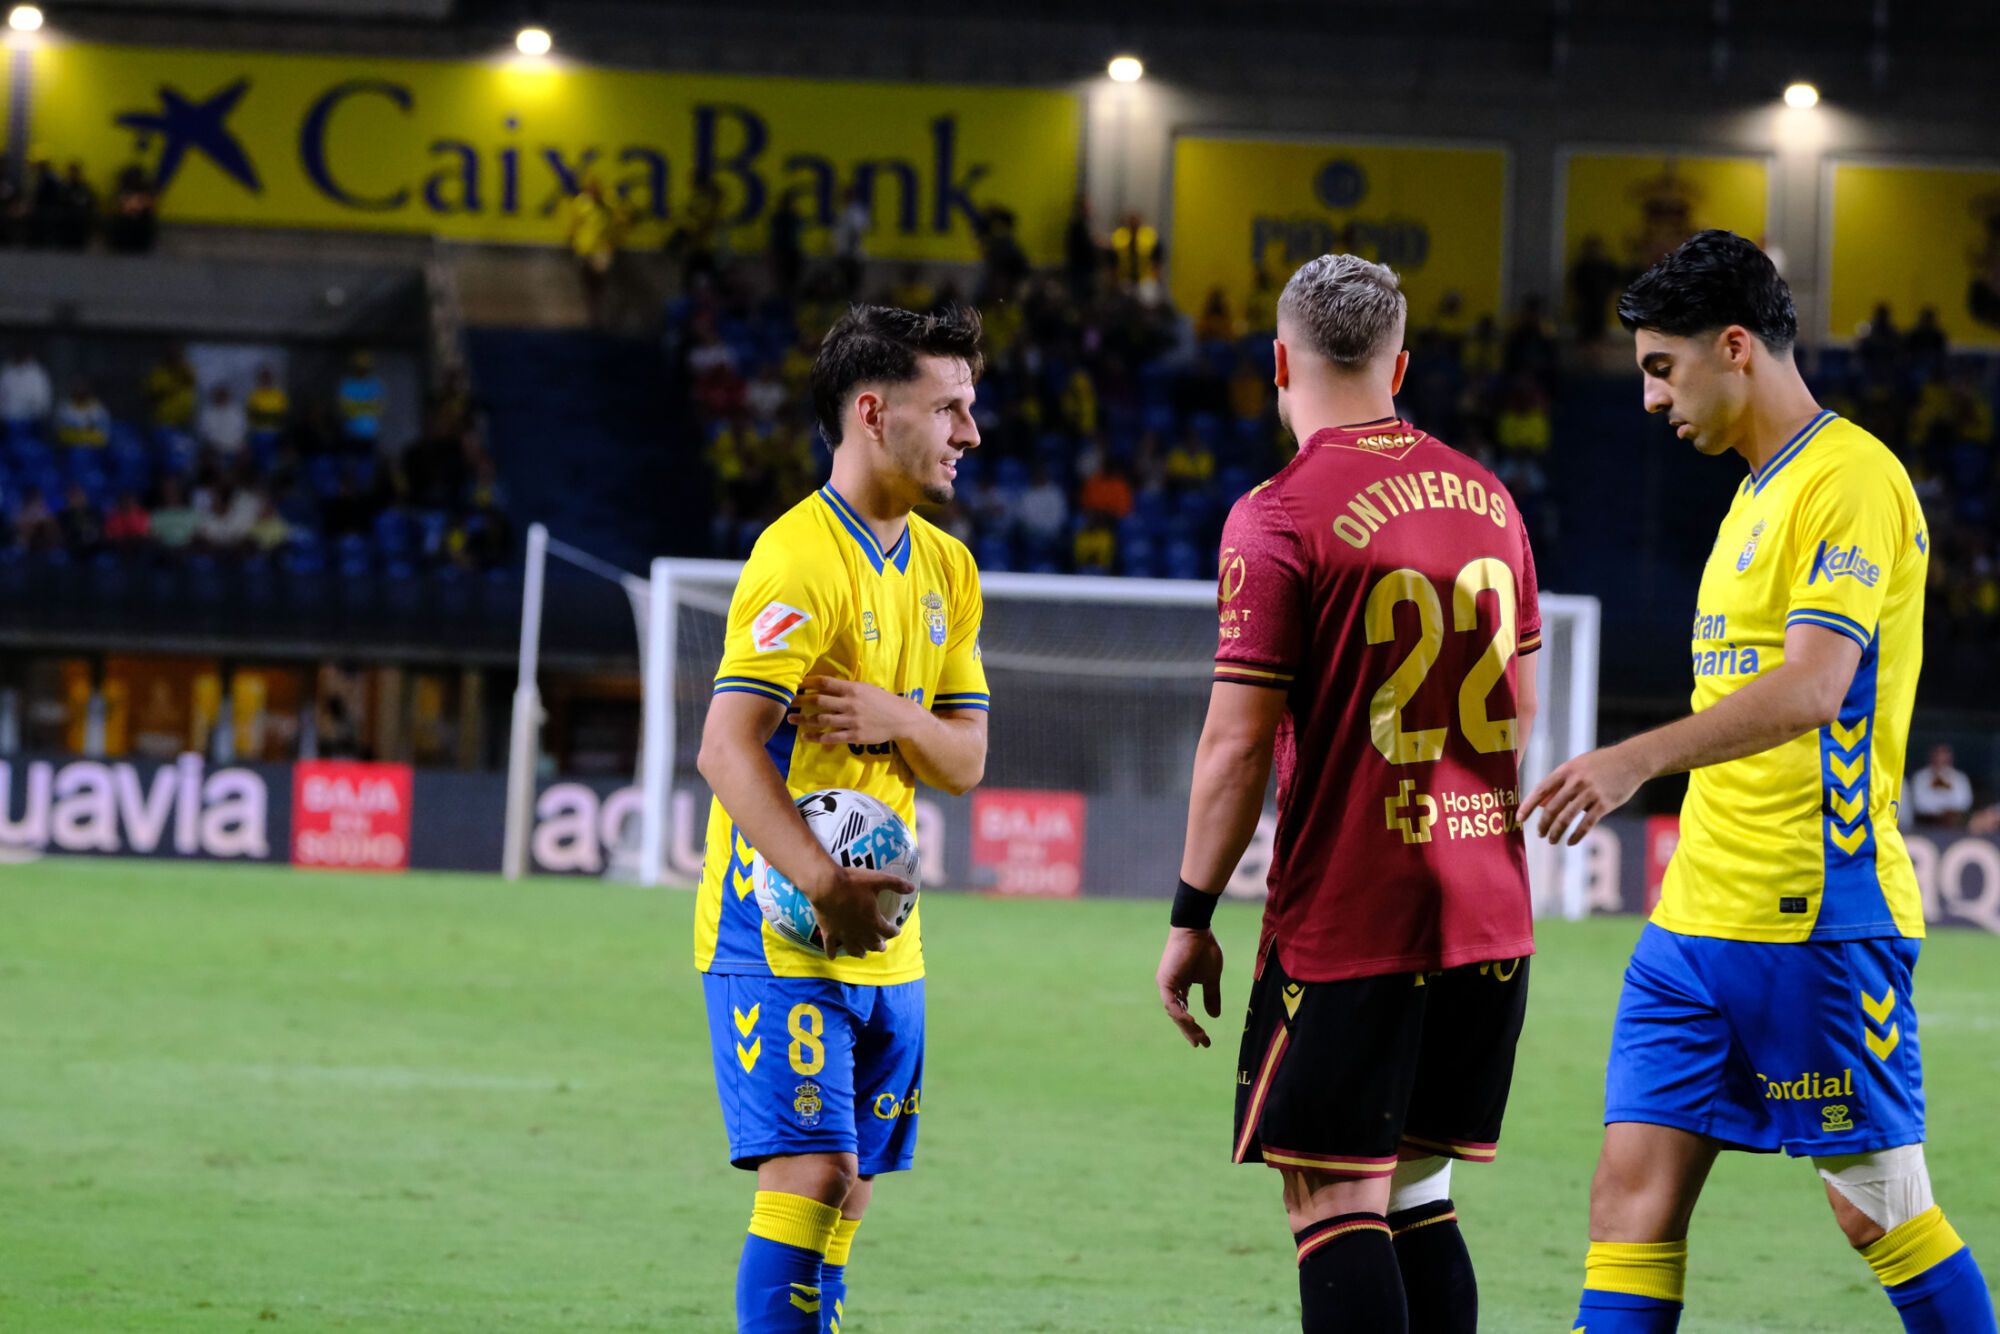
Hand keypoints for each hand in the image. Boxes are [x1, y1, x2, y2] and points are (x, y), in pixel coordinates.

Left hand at [790, 677, 917, 746]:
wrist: (901, 719)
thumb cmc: (882, 701)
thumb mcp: (866, 688)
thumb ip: (847, 688)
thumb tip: (825, 685)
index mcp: (852, 689)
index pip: (825, 683)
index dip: (808, 683)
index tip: (795, 684)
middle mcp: (850, 704)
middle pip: (818, 701)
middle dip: (800, 701)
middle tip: (786, 702)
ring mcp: (852, 721)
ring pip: (822, 720)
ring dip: (804, 720)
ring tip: (792, 720)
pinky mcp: (854, 736)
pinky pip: (831, 737)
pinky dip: (816, 737)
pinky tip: (805, 737)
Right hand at [805, 863, 904, 958]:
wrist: (825, 885)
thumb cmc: (852, 882)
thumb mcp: (877, 879)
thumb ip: (895, 884)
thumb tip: (912, 888)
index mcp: (873, 920)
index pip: (887, 931)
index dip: (893, 932)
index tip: (896, 931)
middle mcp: (860, 932)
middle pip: (872, 943)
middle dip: (879, 945)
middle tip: (882, 947)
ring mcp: (843, 934)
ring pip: (854, 949)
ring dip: (860, 952)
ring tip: (863, 955)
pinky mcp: (828, 932)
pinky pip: (830, 947)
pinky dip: (832, 953)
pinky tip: (833, 957)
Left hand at [1156, 928, 1223, 1048]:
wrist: (1197, 930)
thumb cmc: (1204, 950)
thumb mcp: (1211, 978)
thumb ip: (1211, 996)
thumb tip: (1214, 1016)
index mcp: (1180, 987)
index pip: (1185, 1012)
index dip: (1194, 1027)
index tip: (1205, 1040)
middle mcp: (1170, 988)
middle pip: (1179, 1016)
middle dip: (1190, 1031)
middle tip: (1202, 1044)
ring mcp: (1166, 985)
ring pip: (1174, 1012)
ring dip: (1187, 1025)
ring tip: (1199, 1036)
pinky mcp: (1165, 980)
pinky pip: (1171, 1002)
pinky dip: (1179, 1013)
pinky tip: (1191, 1022)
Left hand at [1518, 743, 1648, 845]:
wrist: (1631, 760)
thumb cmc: (1600, 765)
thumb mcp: (1577, 767)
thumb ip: (1559, 784)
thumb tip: (1539, 805)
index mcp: (1565, 771)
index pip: (1540, 790)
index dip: (1528, 805)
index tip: (1519, 818)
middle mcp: (1576, 781)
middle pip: (1552, 807)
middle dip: (1543, 824)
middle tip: (1540, 834)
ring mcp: (1591, 792)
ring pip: (1567, 818)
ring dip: (1556, 832)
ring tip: (1552, 840)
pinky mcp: (1604, 803)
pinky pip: (1586, 824)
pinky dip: (1576, 835)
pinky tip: (1570, 842)